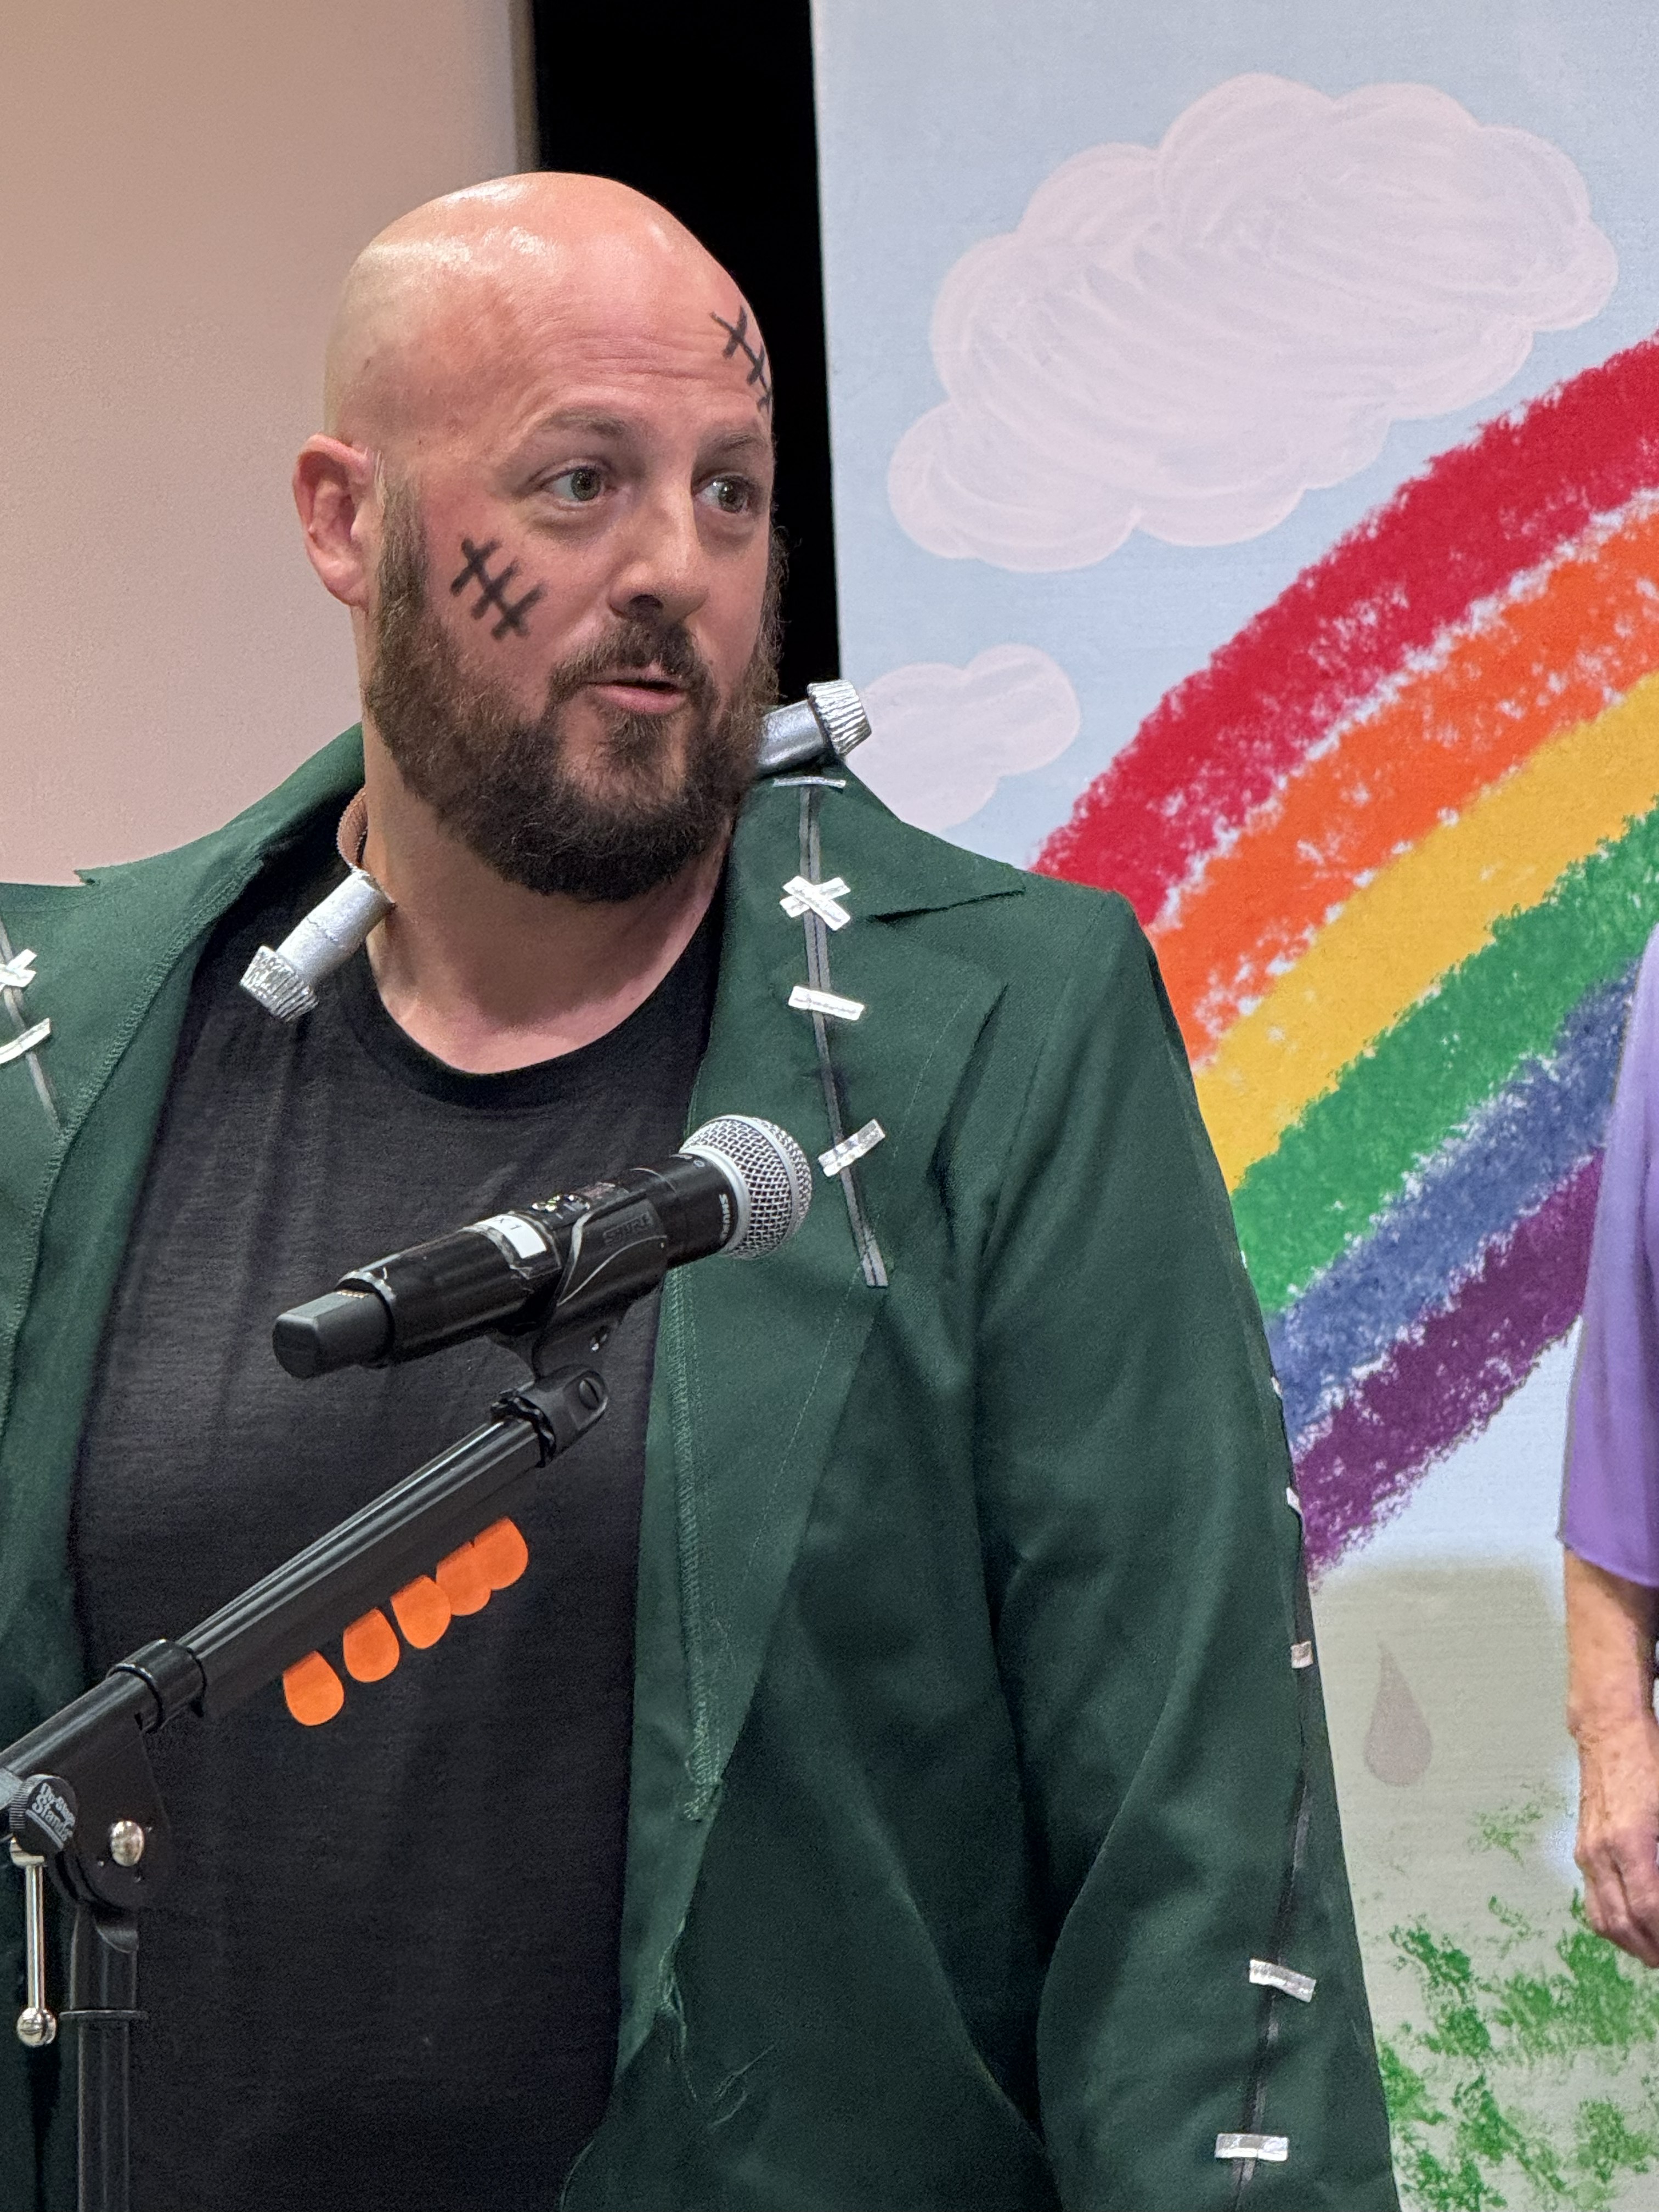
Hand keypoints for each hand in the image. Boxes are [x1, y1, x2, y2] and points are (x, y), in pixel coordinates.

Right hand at [1565, 1550, 1658, 1966]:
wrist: (1609, 1727)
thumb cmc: (1651, 1761)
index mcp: (1631, 1842)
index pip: (1650, 1913)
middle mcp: (1602, 1852)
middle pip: (1624, 1926)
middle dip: (1652, 1952)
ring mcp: (1588, 1850)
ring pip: (1604, 1918)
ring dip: (1633, 1944)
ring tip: (1655, 1950)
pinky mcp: (1584, 1845)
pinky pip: (1595, 1900)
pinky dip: (1616, 1923)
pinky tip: (1637, 1924)